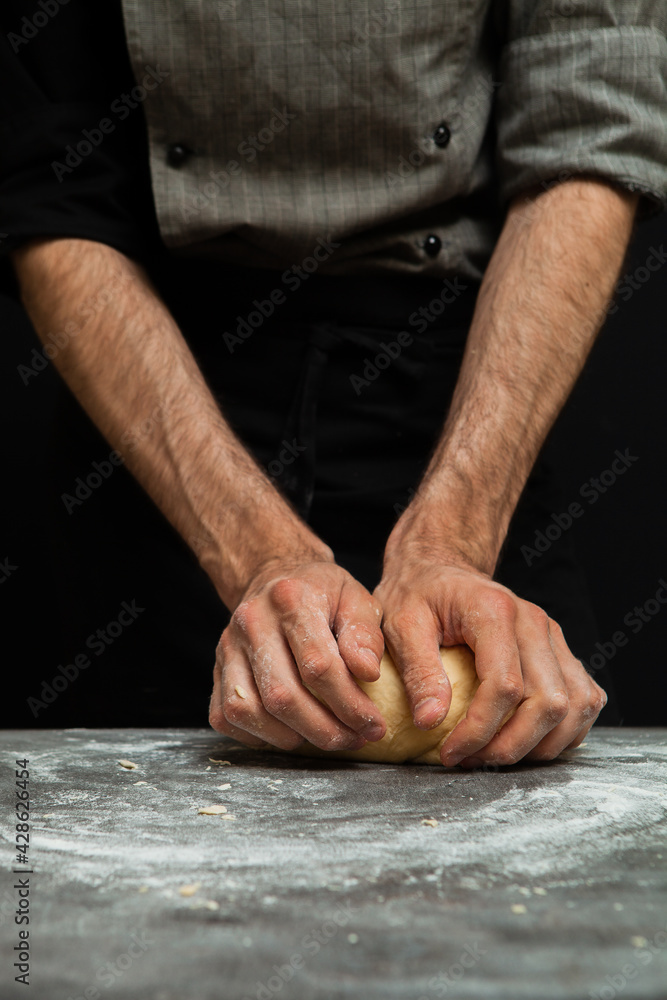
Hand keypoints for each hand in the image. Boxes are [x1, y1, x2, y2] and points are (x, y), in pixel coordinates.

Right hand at [209, 559, 386, 750]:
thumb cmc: (322, 593)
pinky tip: (292, 732)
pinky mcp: (216, 669)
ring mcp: (227, 647)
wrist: (274, 577)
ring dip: (292, 738)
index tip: (374, 724)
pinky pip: (227, 717)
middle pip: (282, 695)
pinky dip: (260, 736)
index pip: (318, 665)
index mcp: (291, 599)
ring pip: (249, 711)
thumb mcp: (356, 598)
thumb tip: (368, 673)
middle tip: (355, 739)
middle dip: (324, 730)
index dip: (349, 704)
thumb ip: (365, 634)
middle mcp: (251, 622)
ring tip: (326, 737)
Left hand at [375, 549, 606, 767]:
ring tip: (497, 755)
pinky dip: (566, 730)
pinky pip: (584, 698)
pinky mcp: (560, 650)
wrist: (440, 569)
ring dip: (541, 744)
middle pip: (548, 702)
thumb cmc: (417, 595)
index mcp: (494, 612)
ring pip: (575, 706)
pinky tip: (530, 741)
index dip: (480, 730)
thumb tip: (431, 722)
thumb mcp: (400, 623)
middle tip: (472, 761)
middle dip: (511, 746)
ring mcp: (553, 636)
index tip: (451, 753)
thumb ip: (417, 671)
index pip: (505, 686)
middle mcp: (534, 622)